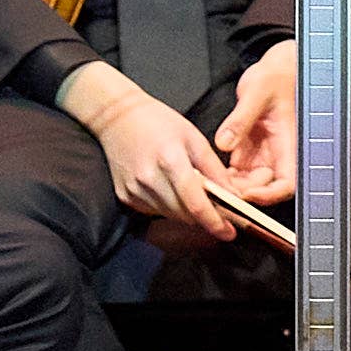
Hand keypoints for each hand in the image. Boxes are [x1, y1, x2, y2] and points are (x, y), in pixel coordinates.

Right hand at [70, 71, 243, 240]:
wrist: (116, 118)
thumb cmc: (158, 122)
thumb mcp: (193, 137)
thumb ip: (214, 168)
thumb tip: (234, 196)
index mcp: (170, 160)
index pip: (195, 203)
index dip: (215, 222)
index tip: (229, 233)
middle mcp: (149, 180)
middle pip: (184, 215)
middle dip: (205, 218)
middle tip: (221, 214)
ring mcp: (134, 190)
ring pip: (171, 216)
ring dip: (187, 213)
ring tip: (195, 194)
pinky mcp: (125, 197)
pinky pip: (155, 211)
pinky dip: (169, 206)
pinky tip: (171, 188)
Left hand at [212, 43, 304, 204]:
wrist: (277, 68)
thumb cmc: (277, 76)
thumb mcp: (257, 91)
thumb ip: (241, 118)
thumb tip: (225, 142)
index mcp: (290, 144)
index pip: (287, 183)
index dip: (269, 194)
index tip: (246, 193)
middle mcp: (280, 154)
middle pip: (266, 188)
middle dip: (243, 192)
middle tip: (218, 189)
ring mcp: (265, 154)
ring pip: (250, 183)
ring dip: (231, 186)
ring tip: (209, 182)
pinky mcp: (252, 149)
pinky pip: (239, 171)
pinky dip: (225, 175)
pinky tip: (208, 172)